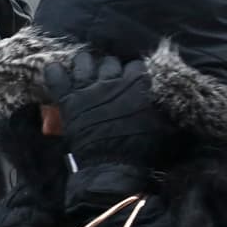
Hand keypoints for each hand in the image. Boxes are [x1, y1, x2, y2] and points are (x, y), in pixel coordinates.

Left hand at [42, 51, 172, 169]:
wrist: (112, 166)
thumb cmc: (141, 149)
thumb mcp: (163, 124)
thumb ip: (165, 106)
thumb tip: (172, 97)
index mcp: (138, 84)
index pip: (136, 65)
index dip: (134, 73)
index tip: (132, 80)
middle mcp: (112, 80)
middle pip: (110, 62)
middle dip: (110, 68)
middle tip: (109, 79)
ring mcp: (88, 88)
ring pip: (84, 61)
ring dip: (84, 63)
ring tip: (84, 68)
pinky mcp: (69, 99)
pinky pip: (57, 77)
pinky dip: (54, 72)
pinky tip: (54, 69)